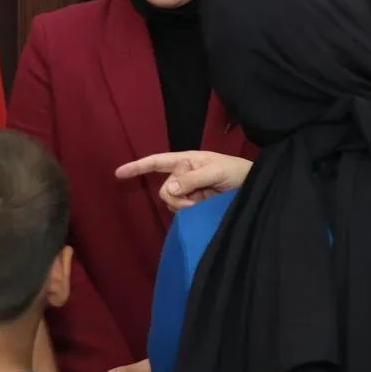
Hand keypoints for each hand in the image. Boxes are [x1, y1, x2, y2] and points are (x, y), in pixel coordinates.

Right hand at [116, 151, 252, 210]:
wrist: (252, 187)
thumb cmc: (236, 172)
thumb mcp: (216, 171)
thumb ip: (192, 179)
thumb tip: (168, 189)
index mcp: (186, 160)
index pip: (157, 162)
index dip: (138, 167)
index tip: (118, 173)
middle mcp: (183, 174)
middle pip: (164, 188)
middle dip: (176, 196)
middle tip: (197, 199)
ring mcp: (188, 190)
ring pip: (171, 201)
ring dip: (184, 205)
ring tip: (203, 202)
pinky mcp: (194, 204)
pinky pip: (180, 210)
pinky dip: (188, 211)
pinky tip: (201, 207)